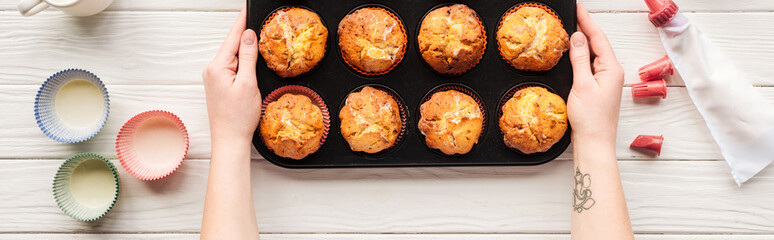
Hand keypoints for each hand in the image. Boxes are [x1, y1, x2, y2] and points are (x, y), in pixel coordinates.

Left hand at [202, 8, 261, 141]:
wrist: (229, 140)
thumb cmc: (238, 117)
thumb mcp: (248, 84)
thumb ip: (247, 57)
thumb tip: (249, 35)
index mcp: (217, 67)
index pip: (233, 37)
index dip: (242, 21)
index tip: (247, 8)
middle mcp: (212, 69)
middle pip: (232, 44)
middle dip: (245, 32)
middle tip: (257, 20)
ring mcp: (214, 77)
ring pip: (233, 55)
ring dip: (245, 47)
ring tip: (258, 36)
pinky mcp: (219, 85)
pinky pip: (232, 65)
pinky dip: (242, 60)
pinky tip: (250, 58)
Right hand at [567, 3, 624, 145]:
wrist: (594, 143)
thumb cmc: (591, 119)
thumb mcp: (582, 85)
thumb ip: (580, 59)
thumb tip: (577, 37)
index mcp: (611, 68)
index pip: (597, 38)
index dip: (587, 20)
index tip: (578, 8)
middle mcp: (611, 72)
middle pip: (597, 43)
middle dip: (585, 27)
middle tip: (573, 14)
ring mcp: (606, 81)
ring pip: (593, 54)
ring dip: (583, 41)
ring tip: (572, 27)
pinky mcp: (598, 89)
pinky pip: (590, 65)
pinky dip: (581, 56)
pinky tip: (573, 54)